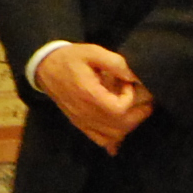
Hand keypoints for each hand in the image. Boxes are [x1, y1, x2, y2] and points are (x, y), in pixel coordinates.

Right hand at [33, 42, 153, 154]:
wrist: (45, 68)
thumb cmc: (70, 59)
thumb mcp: (92, 52)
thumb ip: (115, 63)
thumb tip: (133, 77)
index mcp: (88, 94)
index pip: (118, 109)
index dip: (129, 98)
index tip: (128, 84)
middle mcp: (85, 113)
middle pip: (119, 126)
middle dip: (138, 116)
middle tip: (147, 103)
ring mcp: (82, 121)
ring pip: (112, 136)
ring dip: (128, 126)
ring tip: (136, 112)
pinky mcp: (80, 124)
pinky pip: (100, 140)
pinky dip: (114, 140)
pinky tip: (122, 132)